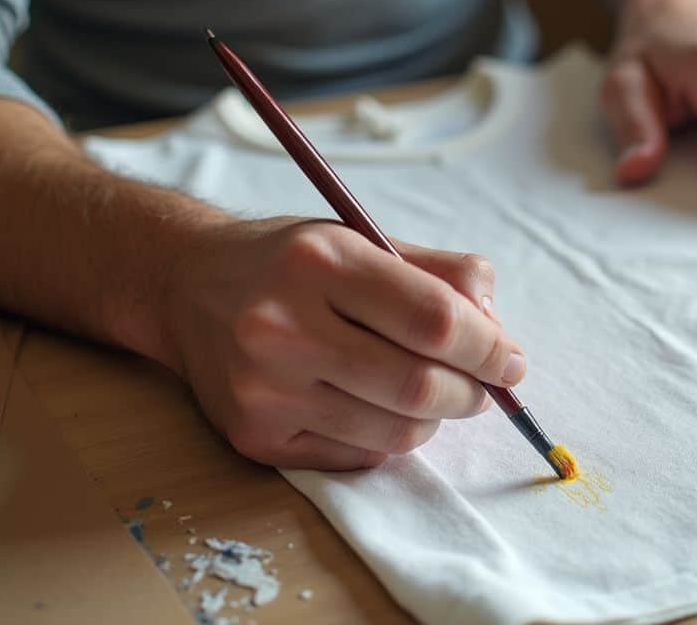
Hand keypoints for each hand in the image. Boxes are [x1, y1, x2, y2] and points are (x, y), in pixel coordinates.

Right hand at [162, 217, 522, 469]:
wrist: (185, 287)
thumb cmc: (292, 262)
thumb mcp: (363, 239)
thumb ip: (442, 274)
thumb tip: (499, 334)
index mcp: (319, 261)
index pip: (433, 319)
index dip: (489, 348)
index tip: (511, 360)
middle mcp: (282, 326)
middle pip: (419, 386)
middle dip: (473, 393)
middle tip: (483, 387)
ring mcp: (263, 390)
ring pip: (395, 432)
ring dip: (434, 420)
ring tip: (431, 393)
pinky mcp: (255, 437)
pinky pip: (358, 457)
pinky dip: (388, 438)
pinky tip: (374, 406)